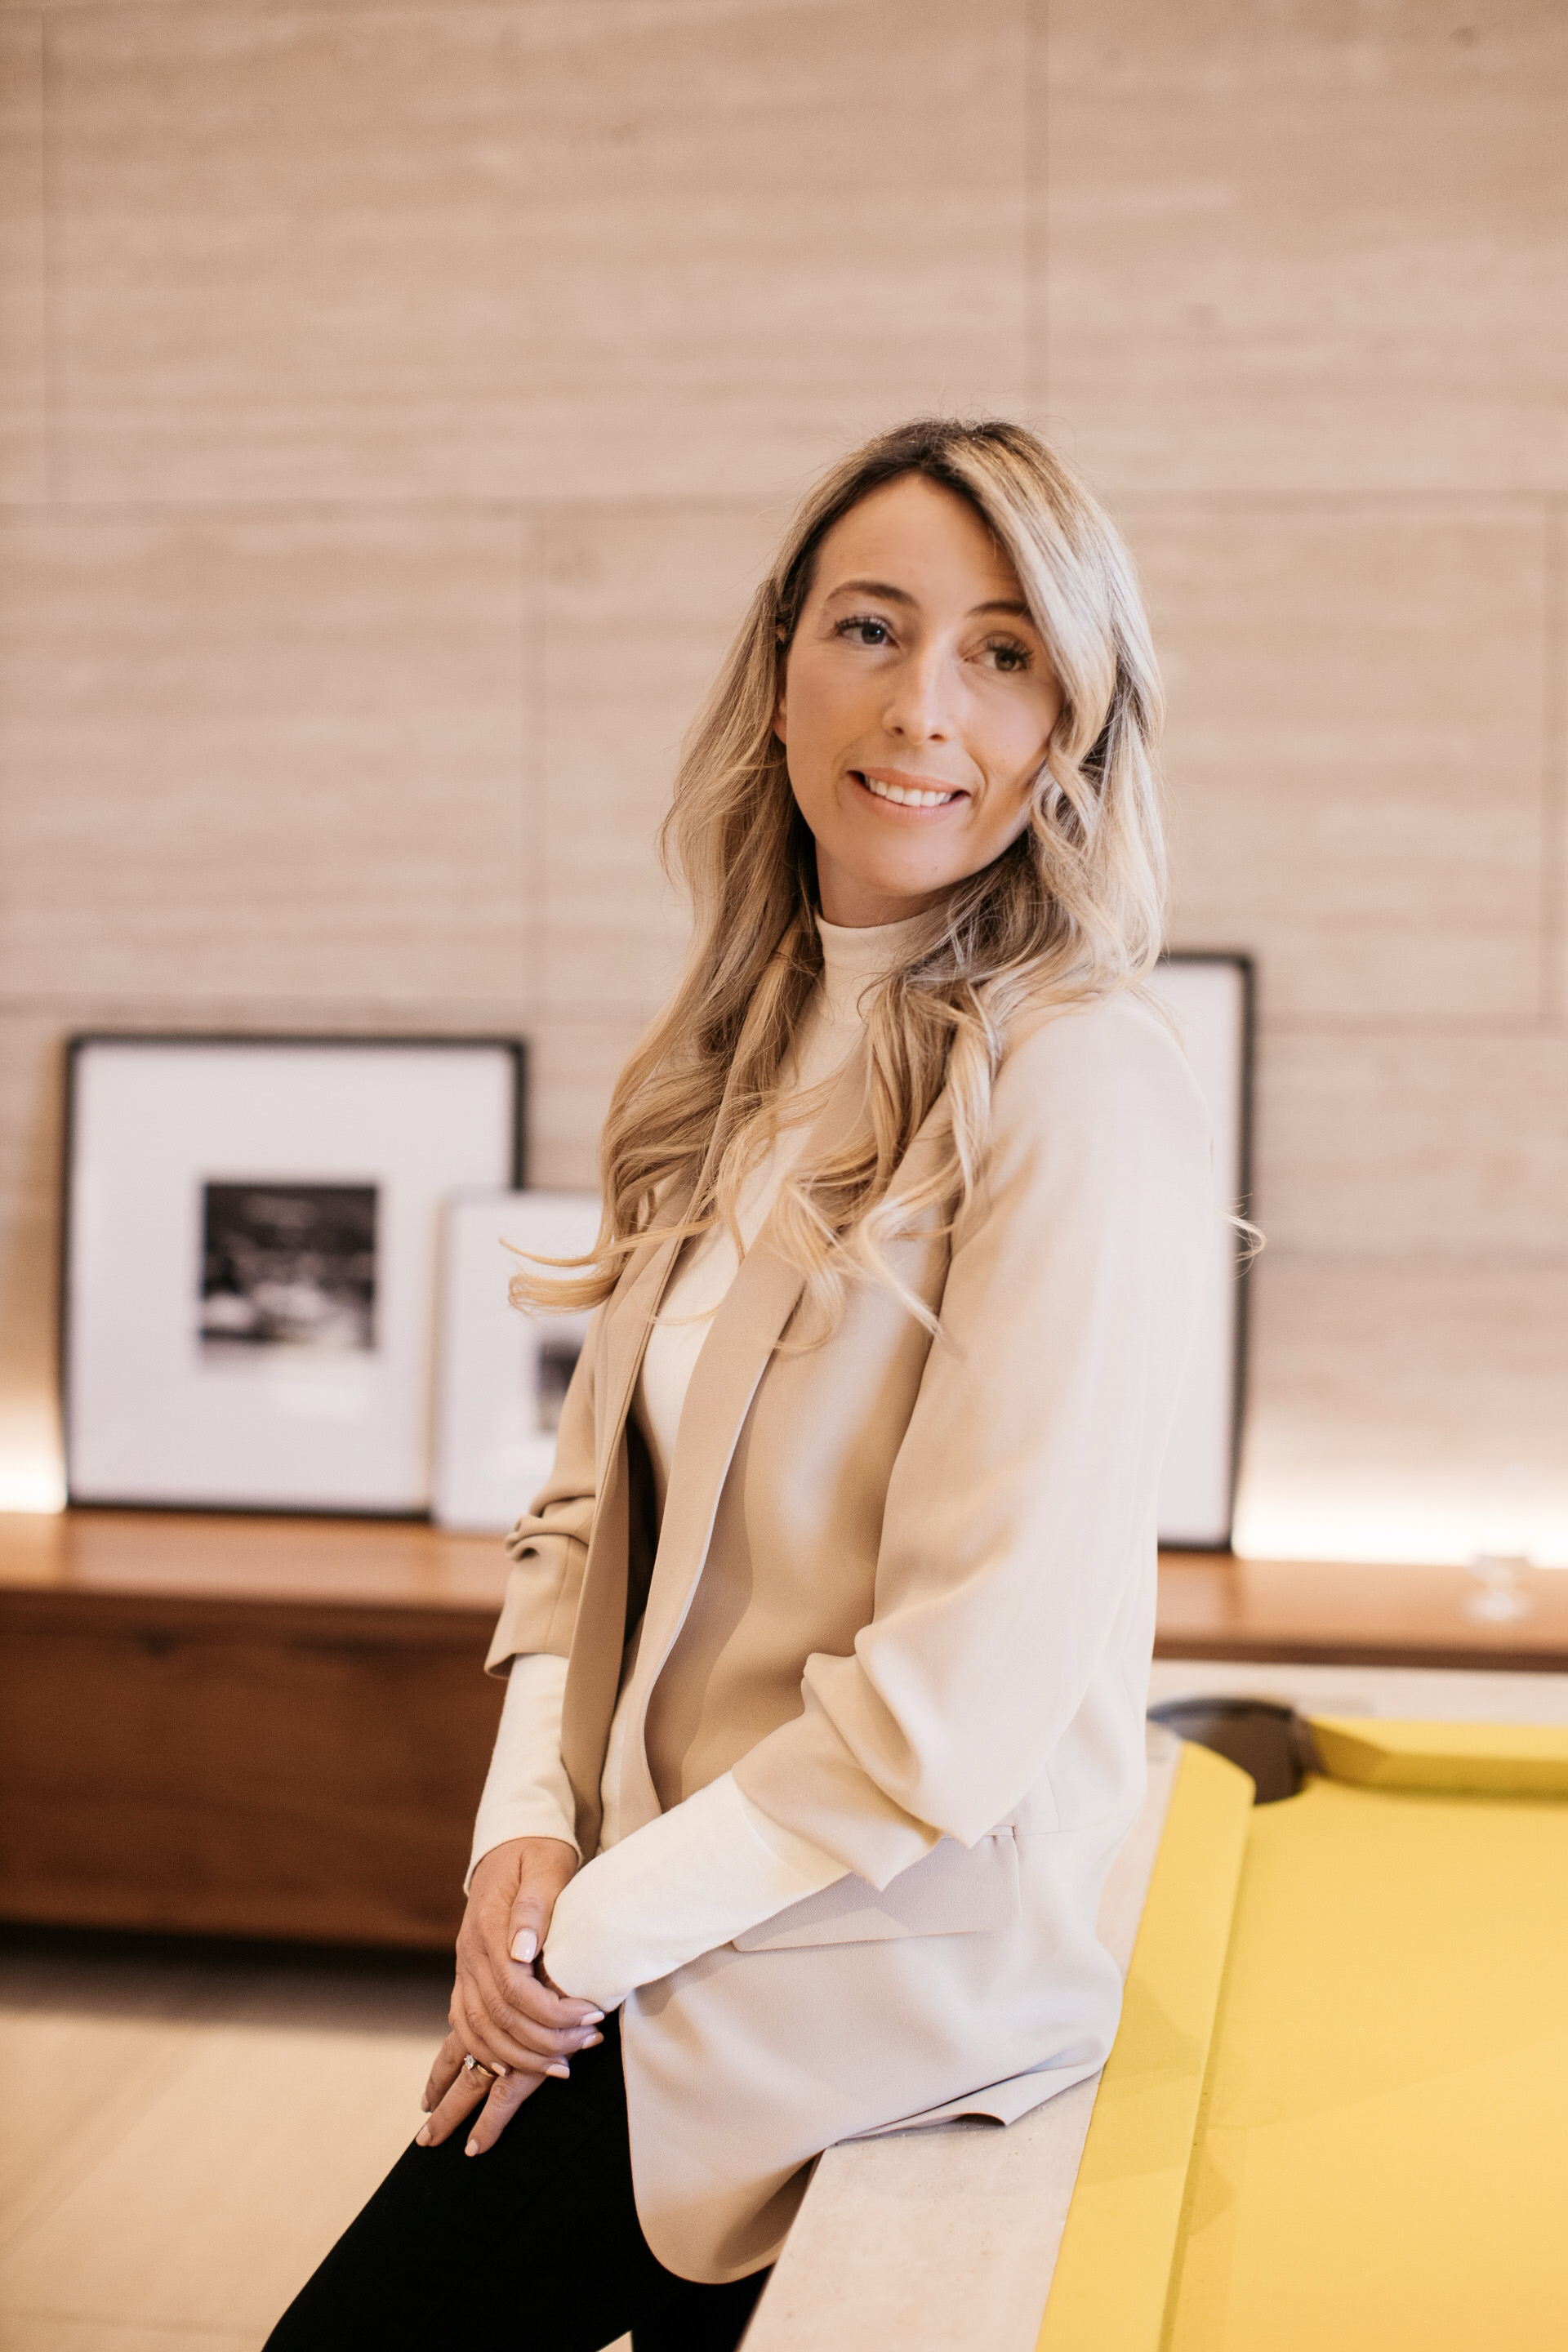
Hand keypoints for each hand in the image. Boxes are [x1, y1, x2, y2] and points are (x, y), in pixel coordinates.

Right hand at [419, 1836, 603, 2156]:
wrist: (512, 1842)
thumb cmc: (538, 1854)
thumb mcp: (545, 1867)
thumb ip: (533, 1908)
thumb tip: (523, 1951)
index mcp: (488, 1929)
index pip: (514, 1989)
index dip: (552, 2012)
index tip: (592, 2017)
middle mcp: (470, 1955)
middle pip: (498, 2018)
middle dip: (544, 2041)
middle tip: (587, 2045)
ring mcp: (464, 1968)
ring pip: (478, 2031)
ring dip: (519, 2057)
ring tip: (563, 2067)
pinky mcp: (466, 1978)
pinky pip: (465, 2026)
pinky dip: (486, 2052)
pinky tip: (514, 2067)